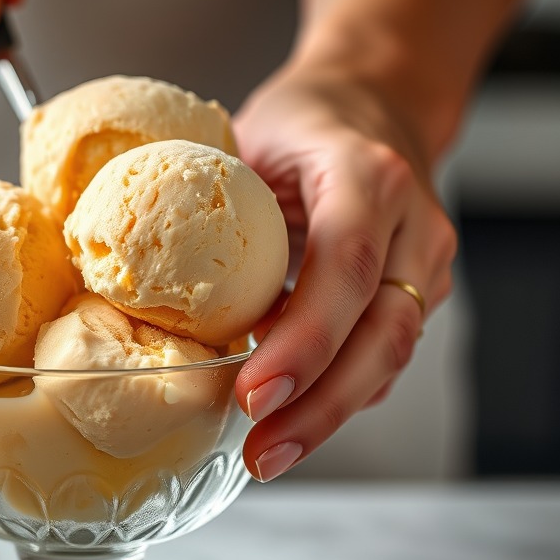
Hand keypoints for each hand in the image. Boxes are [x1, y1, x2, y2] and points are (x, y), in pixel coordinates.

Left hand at [232, 65, 457, 480]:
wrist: (371, 103)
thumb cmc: (302, 122)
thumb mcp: (248, 141)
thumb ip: (214, 208)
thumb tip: (135, 277)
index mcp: (367, 175)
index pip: (344, 267)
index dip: (303, 338)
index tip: (253, 393)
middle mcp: (412, 224)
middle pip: (382, 333)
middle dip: (319, 405)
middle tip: (262, 452)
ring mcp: (424, 261)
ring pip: (390, 356)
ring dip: (328, 414)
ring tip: (269, 455)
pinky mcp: (414, 291)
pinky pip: (381, 356)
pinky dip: (336, 393)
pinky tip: (294, 422)